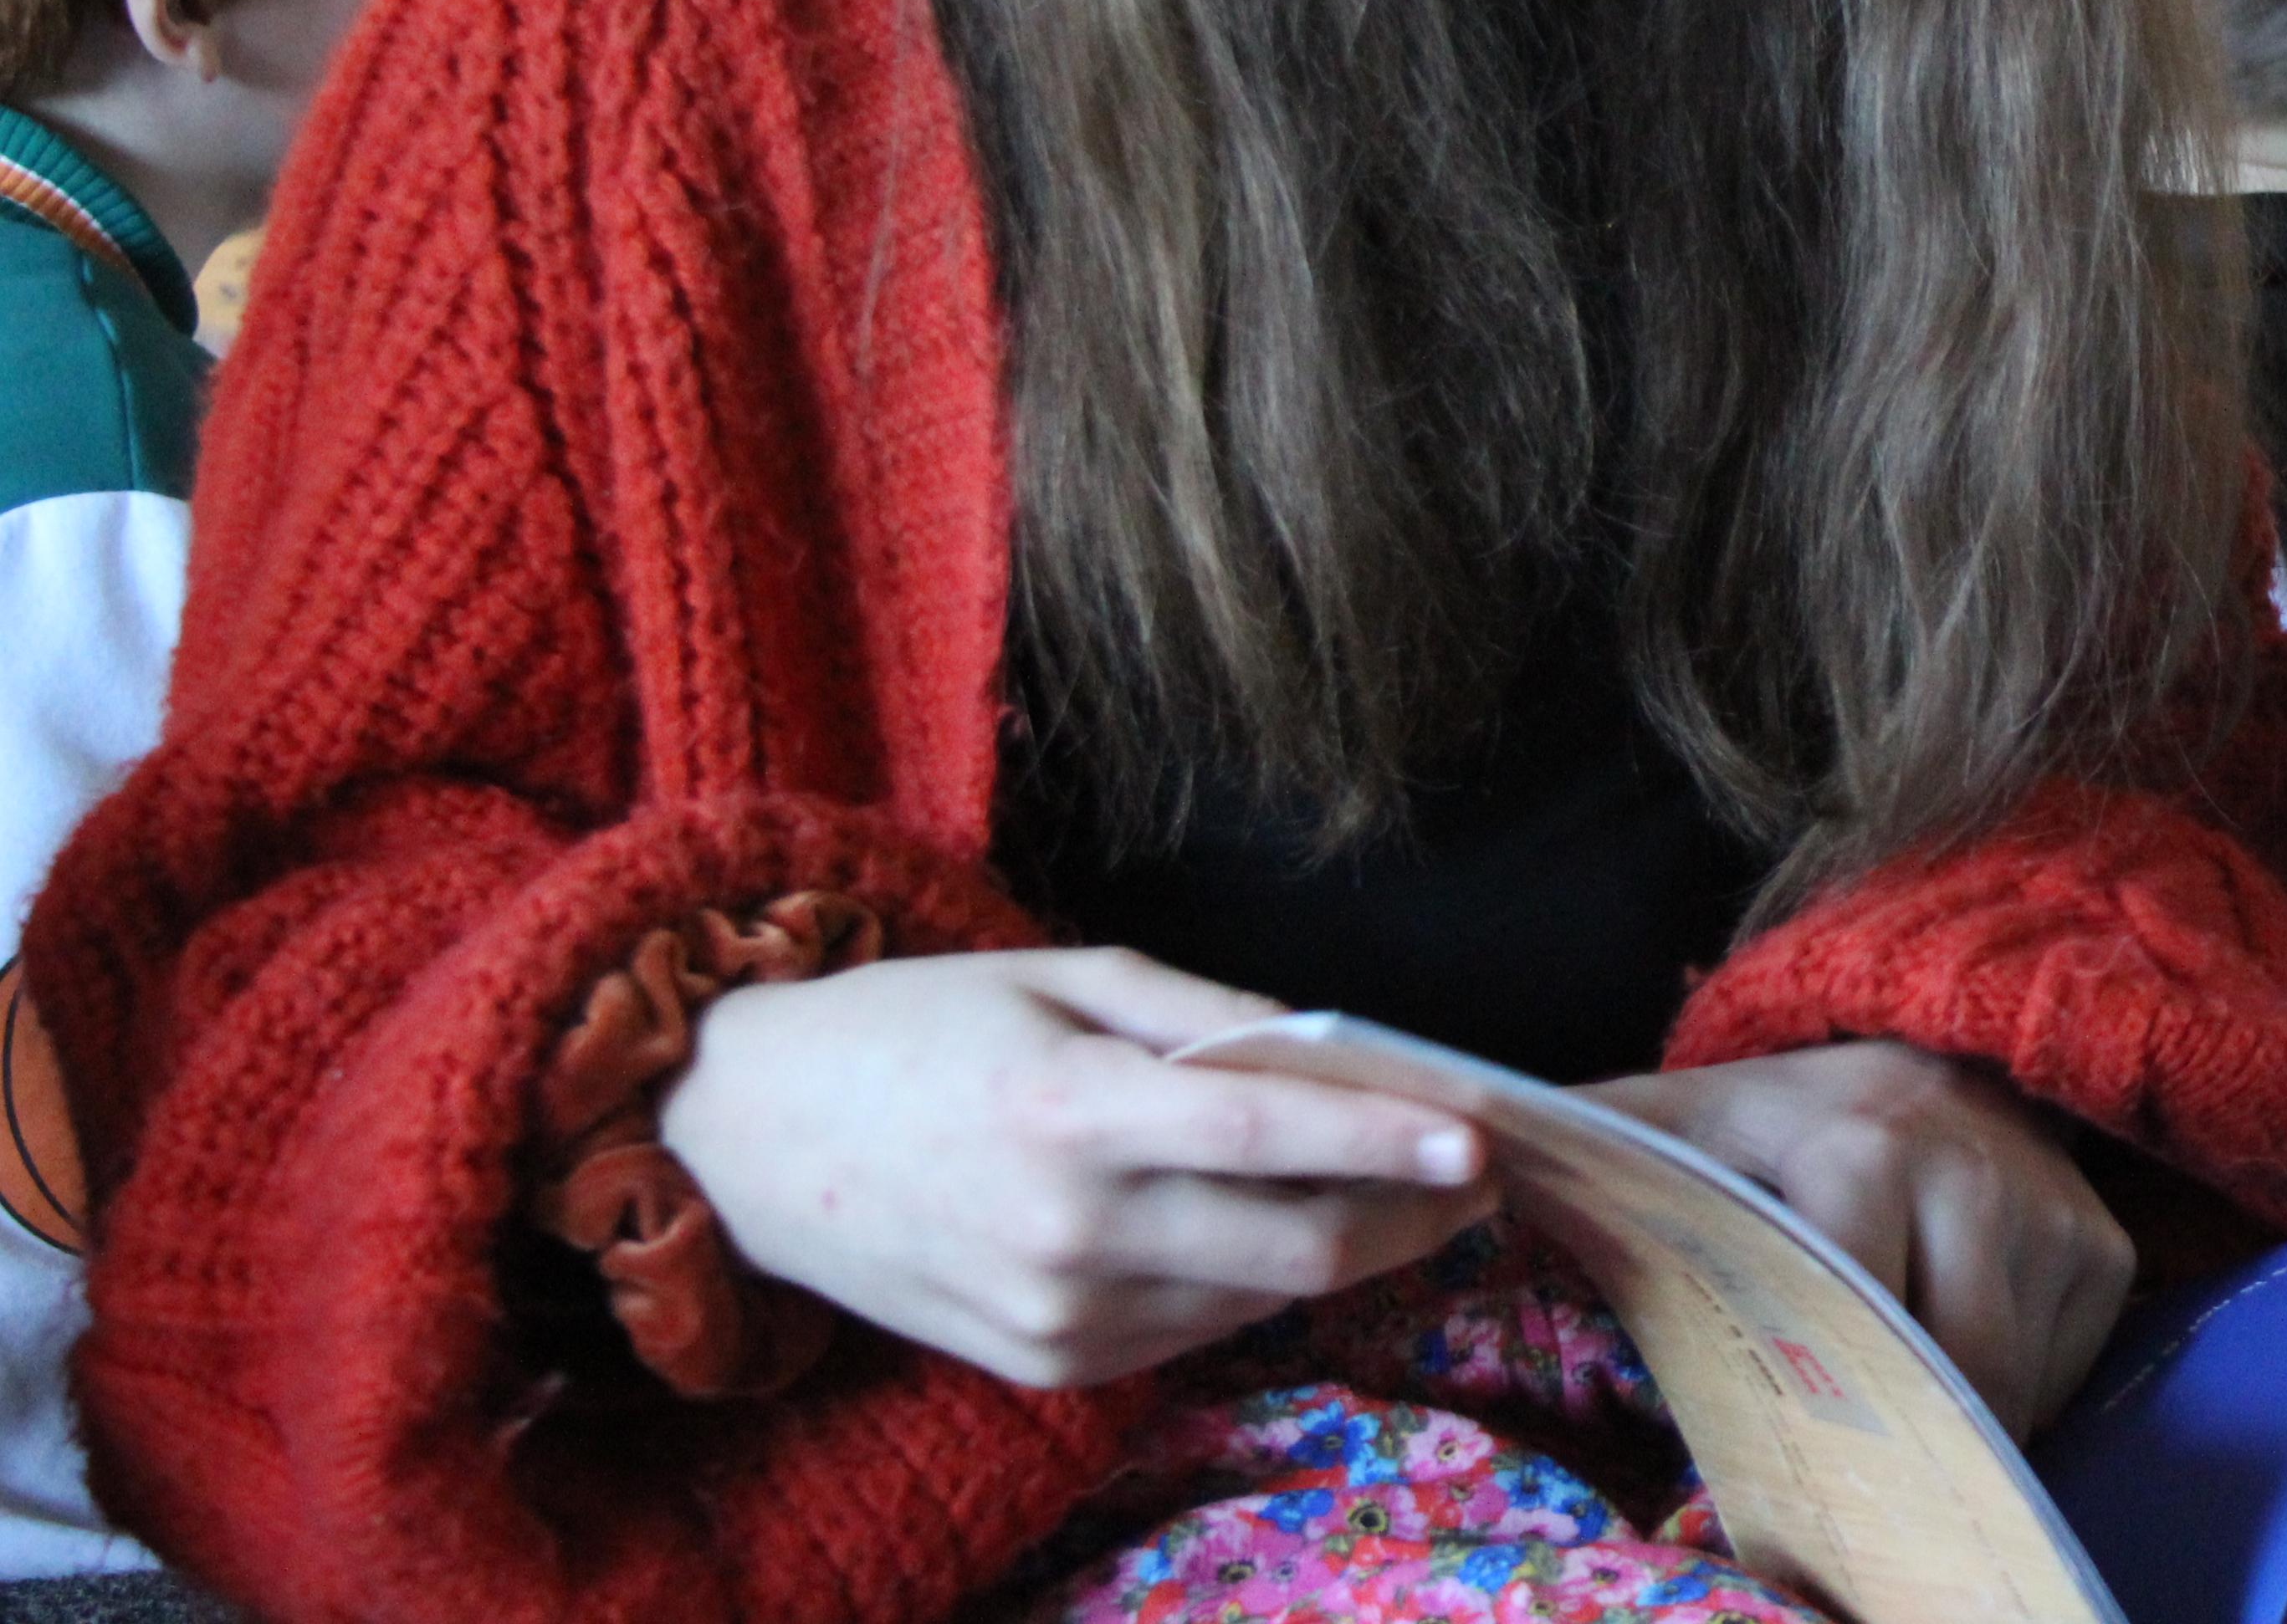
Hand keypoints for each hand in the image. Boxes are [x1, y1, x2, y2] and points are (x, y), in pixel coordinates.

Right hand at [656, 947, 1496, 1387]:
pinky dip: (1248, 1281)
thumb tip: (1333, 1045)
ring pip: (1255, 1298)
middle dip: (1408, 1218)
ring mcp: (1055, 1316)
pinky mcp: (1042, 1366)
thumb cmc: (915, 1027)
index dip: (1385, 1141)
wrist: (749, 1136)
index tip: (1483, 1139)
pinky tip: (1261, 1223)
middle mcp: (1068, 1231)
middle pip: (1293, 1248)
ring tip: (1389, 1188)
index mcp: (1072, 1110)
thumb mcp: (1063, 973)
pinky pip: (1191, 1329)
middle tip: (1476, 1178)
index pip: (1268, 1136)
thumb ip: (1205, 1012)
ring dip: (1338, 1248)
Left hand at [1588, 1042, 2133, 1438]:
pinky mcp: (2103, 1242)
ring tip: (1893, 1423)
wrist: (1916, 1045)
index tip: (1783, 1462)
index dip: (1820, 1399)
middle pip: (1948, 1368)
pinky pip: (2068, 1365)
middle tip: (1847, 1480)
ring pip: (2013, 1381)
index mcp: (1857, 1141)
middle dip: (1901, 1437)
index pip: (1852, 1309)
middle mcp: (1971, 1167)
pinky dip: (2018, 1393)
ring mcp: (2049, 1205)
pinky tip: (1958, 1367)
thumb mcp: (1672, 1124)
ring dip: (1957, 1422)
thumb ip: (1577, 1144)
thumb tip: (1464, 1157)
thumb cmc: (1767, 1118)